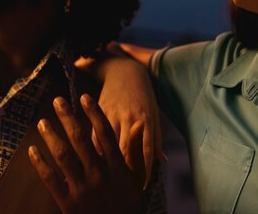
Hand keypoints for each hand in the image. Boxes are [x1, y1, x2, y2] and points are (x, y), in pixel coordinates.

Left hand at [29, 94, 142, 213]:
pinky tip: (32, 150)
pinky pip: (50, 179)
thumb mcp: (134, 180)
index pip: (104, 132)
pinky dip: (40, 163)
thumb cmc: (127, 206)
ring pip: (63, 155)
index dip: (94, 112)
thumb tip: (138, 127)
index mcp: (116, 166)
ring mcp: (82, 188)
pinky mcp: (68, 202)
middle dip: (68, 117)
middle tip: (57, 101)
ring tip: (42, 122)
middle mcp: (98, 173)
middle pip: (80, 138)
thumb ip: (133, 153)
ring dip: (51, 136)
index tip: (84, 97)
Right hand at [94, 52, 162, 187]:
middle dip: (125, 169)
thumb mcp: (154, 114)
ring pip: (108, 145)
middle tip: (124, 183)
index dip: (143, 171)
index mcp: (146, 120)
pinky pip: (96, 136)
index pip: (145, 152)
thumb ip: (156, 138)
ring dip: (109, 161)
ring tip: (111, 174)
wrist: (124, 71)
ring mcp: (113, 114)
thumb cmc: (144, 95)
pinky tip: (99, 158)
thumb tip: (161, 162)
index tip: (142, 185)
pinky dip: (97, 149)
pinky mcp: (100, 111)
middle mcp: (130, 118)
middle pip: (125, 151)